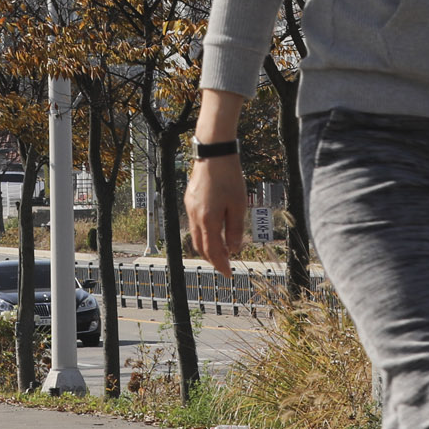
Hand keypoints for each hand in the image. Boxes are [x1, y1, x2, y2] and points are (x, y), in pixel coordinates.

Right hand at [184, 155, 246, 274]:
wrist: (214, 154)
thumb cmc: (229, 178)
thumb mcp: (238, 206)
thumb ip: (235, 230)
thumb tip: (234, 249)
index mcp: (208, 220)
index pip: (213, 251)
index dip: (221, 265)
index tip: (229, 274)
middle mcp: (195, 216)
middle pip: (201, 247)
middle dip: (213, 259)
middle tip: (225, 265)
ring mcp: (190, 208)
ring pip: (196, 235)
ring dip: (208, 246)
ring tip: (222, 249)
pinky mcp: (189, 199)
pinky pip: (195, 223)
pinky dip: (204, 233)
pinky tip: (215, 229)